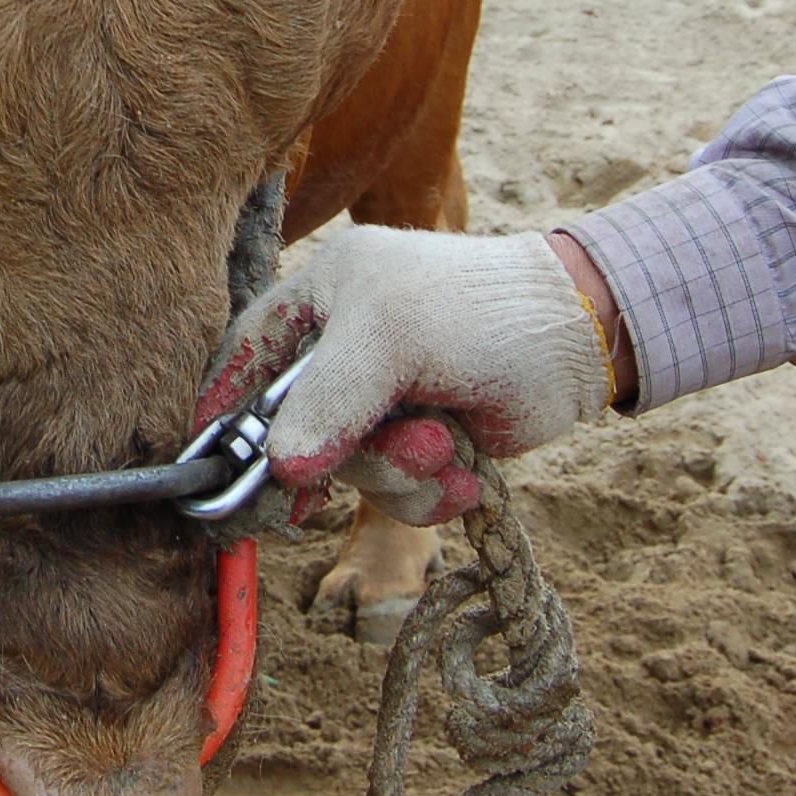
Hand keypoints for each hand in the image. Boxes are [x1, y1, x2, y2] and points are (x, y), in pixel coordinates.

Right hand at [195, 226, 616, 525]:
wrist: (578, 340)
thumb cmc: (479, 310)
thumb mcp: (391, 338)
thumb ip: (327, 400)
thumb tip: (280, 469)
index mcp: (318, 300)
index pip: (243, 356)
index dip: (226, 411)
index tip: (216, 463)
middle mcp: (342, 353)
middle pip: (298, 434)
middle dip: (352, 455)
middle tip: (403, 450)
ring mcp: (382, 402)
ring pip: (350, 472)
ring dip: (401, 475)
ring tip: (447, 448)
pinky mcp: (422, 444)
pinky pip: (396, 494)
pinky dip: (430, 495)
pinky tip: (465, 476)